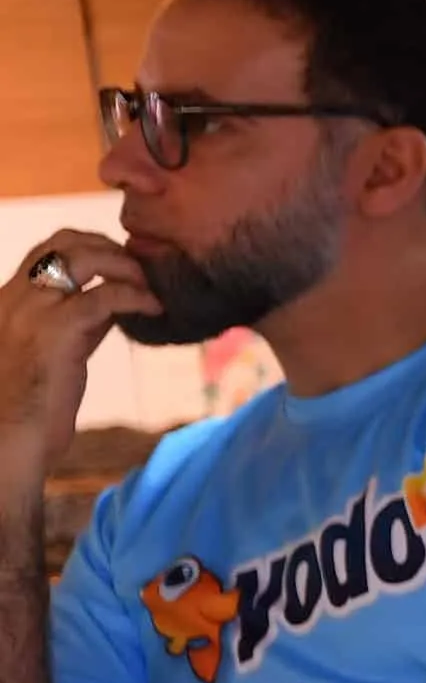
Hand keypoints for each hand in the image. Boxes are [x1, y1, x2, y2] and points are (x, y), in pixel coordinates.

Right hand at [0, 233, 157, 490]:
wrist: (10, 441)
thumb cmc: (36, 403)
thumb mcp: (59, 347)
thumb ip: (82, 319)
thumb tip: (121, 296)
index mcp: (10, 299)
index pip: (49, 248)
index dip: (92, 244)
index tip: (123, 262)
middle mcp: (14, 298)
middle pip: (64, 241)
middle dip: (110, 246)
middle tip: (141, 270)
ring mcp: (30, 311)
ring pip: (81, 257)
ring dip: (125, 265)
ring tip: (149, 285)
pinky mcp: (54, 331)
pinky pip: (103, 296)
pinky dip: (136, 295)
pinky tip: (155, 309)